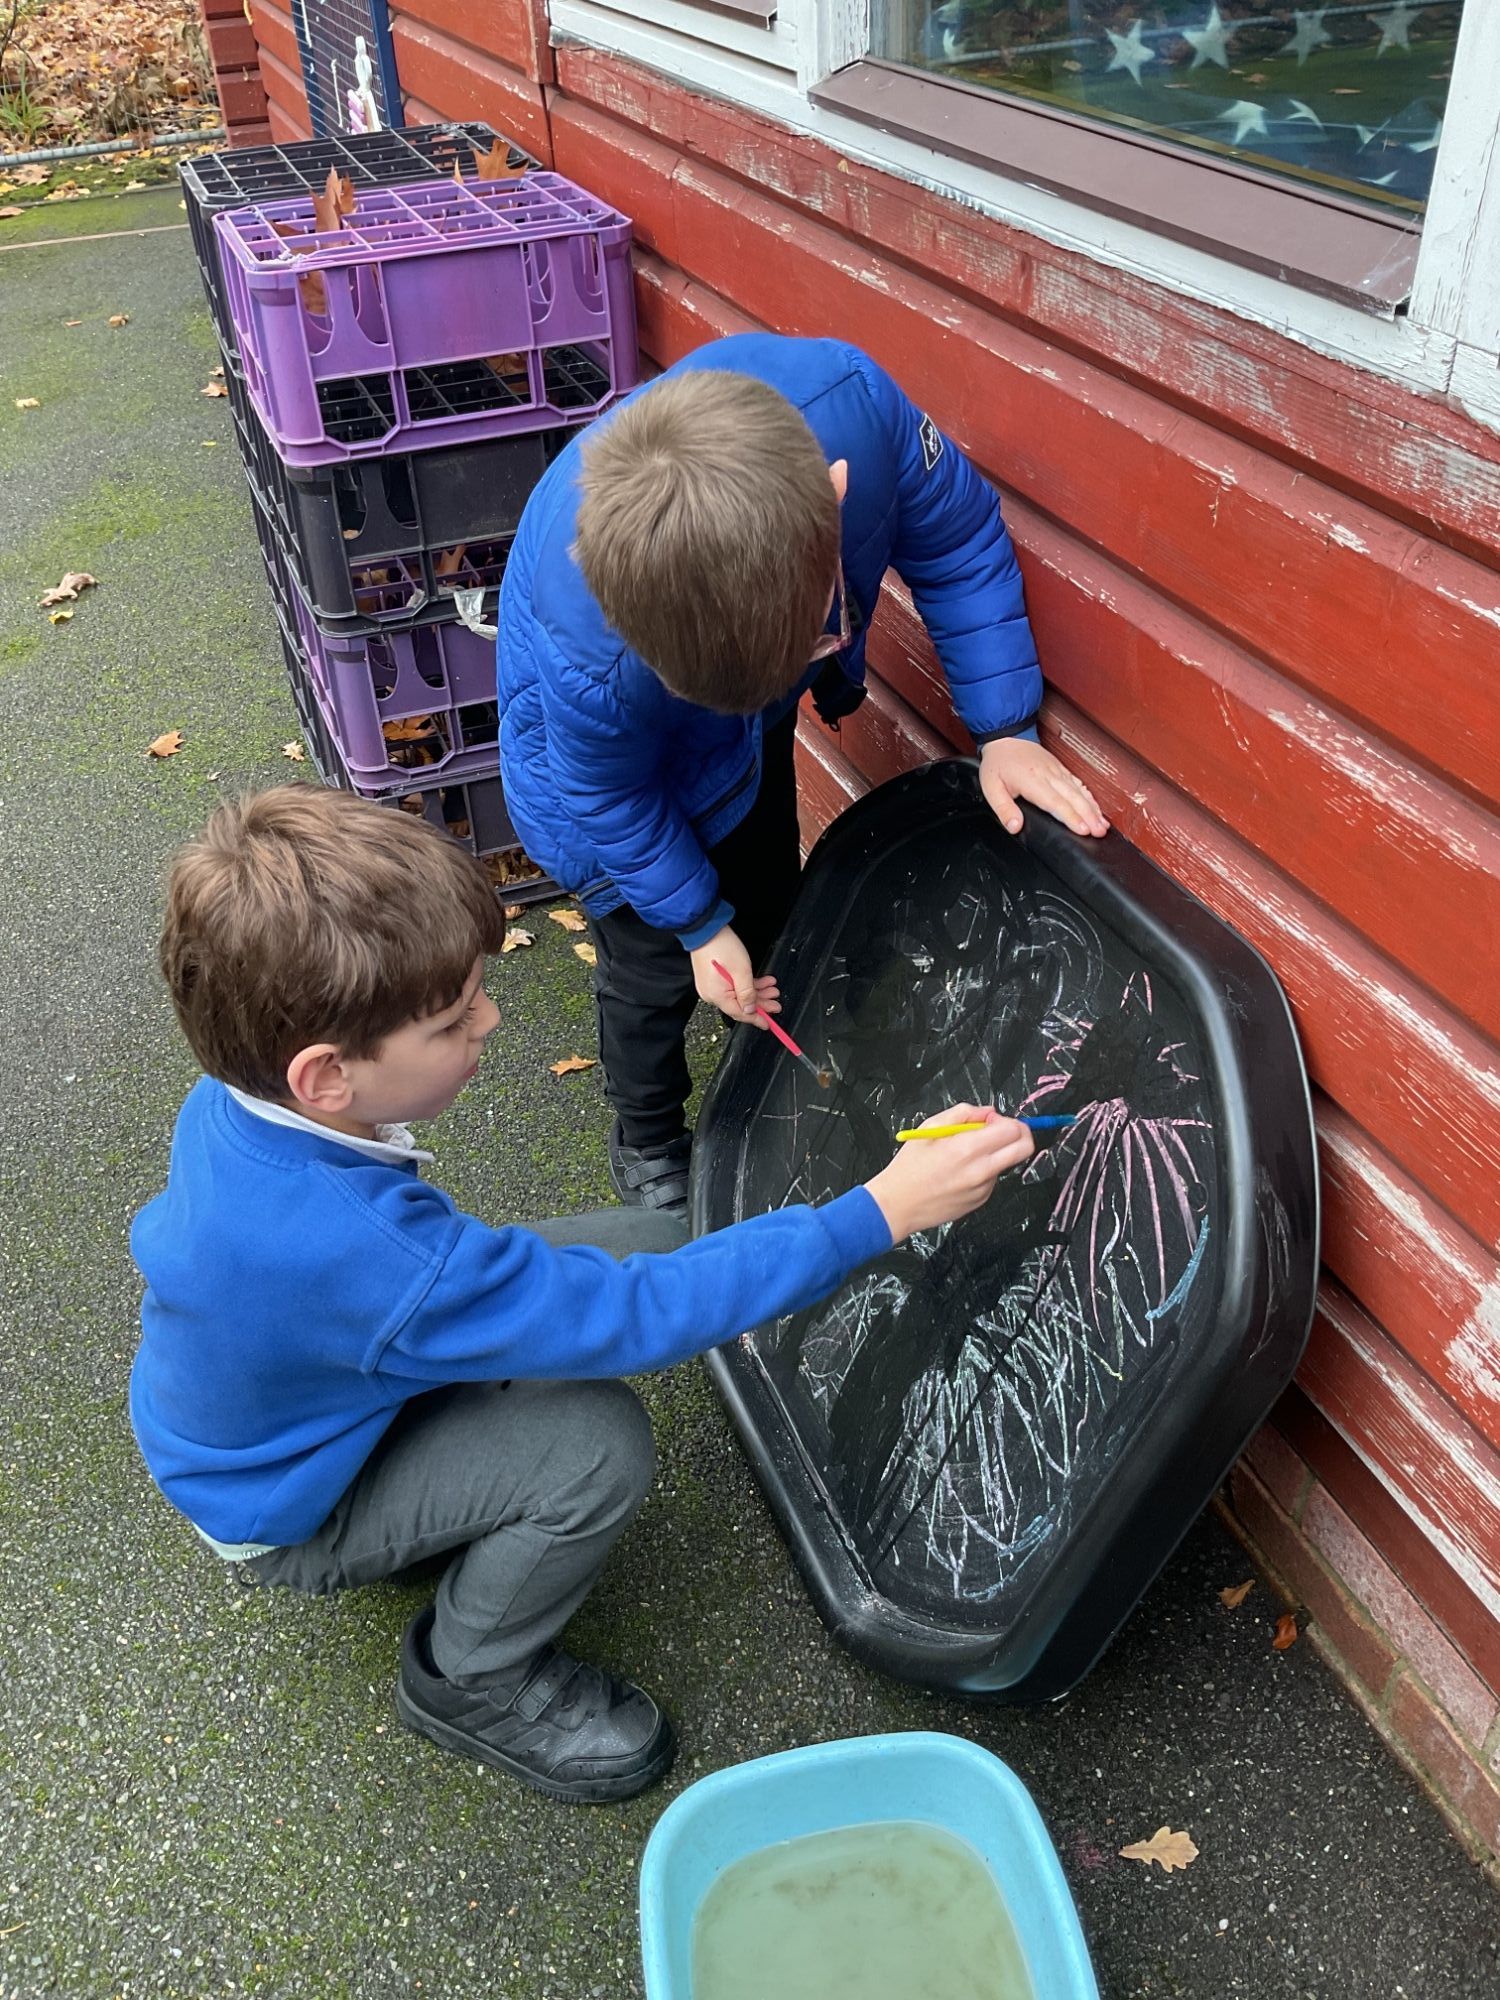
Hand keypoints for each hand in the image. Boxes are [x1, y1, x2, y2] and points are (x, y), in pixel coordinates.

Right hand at [689, 925, 781, 1022]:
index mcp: (717, 996)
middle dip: (760, 1003)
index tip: (768, 1023)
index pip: (740, 1014)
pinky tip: (761, 981)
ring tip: (772, 988)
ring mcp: (712, 986)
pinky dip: (747, 985)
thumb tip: (750, 1010)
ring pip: (738, 995)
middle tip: (776, 1002)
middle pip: (740, 1005)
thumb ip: (747, 994)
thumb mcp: (741, 972)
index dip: (756, 1019)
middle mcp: (712, 994)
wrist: (705, 929)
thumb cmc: (721, 947)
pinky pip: (732, 987)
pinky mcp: (714, 978)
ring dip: (756, 992)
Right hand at [864, 1105, 1033, 1241]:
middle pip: (1024, 1148)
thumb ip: (963, 1113)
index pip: (1012, 1130)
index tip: (993, 1120)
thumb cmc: (909, 1167)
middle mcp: (981, 1170)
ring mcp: (984, 1188)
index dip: (1008, 1120)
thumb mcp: (929, 1128)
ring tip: (966, 1155)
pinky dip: (984, 1170)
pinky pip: (993, 1178)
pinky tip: (960, 1172)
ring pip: (1007, 1163)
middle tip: (1001, 1131)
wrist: (898, 1205)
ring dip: (997, 1153)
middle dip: (1020, 1134)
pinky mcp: (981, 1200)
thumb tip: (988, 1111)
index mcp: (967, 1148)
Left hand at [980, 736, 1107, 837]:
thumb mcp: (991, 787)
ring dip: (1093, 809)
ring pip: (1079, 791)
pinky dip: (1090, 797)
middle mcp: (1049, 775)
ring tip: (1102, 825)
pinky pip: (1079, 784)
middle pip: (1073, 798)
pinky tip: (1097, 809)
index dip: (1071, 817)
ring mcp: (1057, 771)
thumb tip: (1014, 827)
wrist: (1006, 737)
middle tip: (1099, 832)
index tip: (1083, 829)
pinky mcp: (1061, 769)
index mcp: (1032, 781)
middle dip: (1089, 816)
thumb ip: (1003, 809)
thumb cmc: (999, 762)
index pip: (1055, 802)